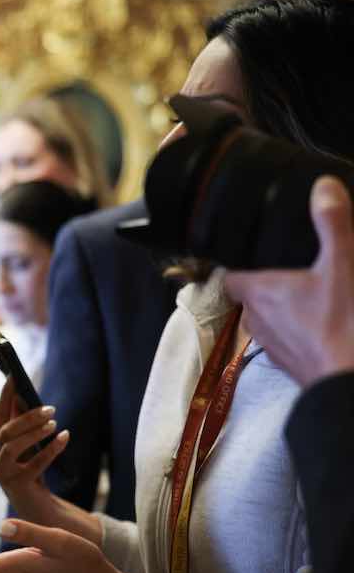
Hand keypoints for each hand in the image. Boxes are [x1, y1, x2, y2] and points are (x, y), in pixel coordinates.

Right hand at [0, 378, 67, 525]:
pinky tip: (64, 437)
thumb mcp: (27, 442)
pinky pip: (34, 464)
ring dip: (35, 432)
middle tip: (51, 409)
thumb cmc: (30, 469)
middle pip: (6, 430)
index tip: (14, 376)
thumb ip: (22, 422)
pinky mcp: (15, 485)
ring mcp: (0, 472)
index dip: (5, 395)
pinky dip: (51, 449)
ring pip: (13, 445)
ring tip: (54, 423)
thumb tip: (25, 395)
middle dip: (28, 417)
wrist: (37, 505)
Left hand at [225, 176, 353, 385]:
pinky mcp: (292, 365)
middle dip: (268, 282)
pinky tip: (324, 323)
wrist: (351, 385)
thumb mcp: (343, 265)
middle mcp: (257, 322)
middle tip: (292, 267)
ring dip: (285, 307)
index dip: (237, 262)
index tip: (250, 251)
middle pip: (251, 296)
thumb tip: (322, 186)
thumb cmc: (345, 324)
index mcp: (259, 293)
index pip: (230, 275)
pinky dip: (301, 329)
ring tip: (310, 292)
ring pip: (269, 319)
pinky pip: (289, 339)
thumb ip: (332, 225)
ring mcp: (273, 347)